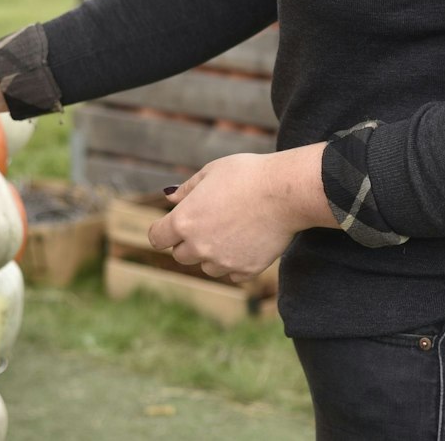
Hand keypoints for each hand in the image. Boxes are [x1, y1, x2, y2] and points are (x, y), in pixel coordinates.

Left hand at [147, 144, 334, 283]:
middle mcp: (199, 246)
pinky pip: (232, 274)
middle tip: (212, 222)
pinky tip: (249, 241)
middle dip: (190, 241)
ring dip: (213, 254)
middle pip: (181, 255)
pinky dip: (236, 262)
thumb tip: (170, 200)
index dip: (164, 230)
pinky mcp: (246, 270)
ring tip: (234, 229)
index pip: (157, 238)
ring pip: (207, 266)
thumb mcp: (212, 171)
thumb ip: (188, 189)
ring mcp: (223, 261)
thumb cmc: (248, 174)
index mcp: (184, 221)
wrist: (286, 191)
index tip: (173, 225)